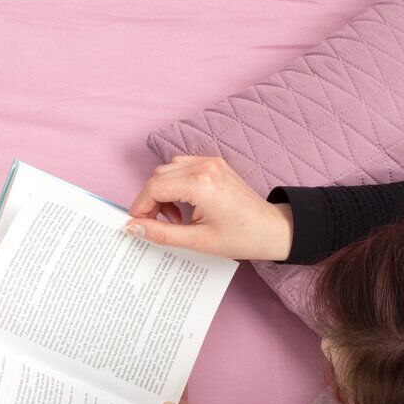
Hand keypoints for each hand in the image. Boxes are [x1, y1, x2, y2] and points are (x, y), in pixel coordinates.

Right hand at [126, 155, 293, 259]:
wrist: (271, 230)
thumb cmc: (241, 238)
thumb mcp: (197, 241)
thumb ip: (161, 233)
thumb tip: (133, 228)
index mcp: (201, 184)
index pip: (154, 187)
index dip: (140, 207)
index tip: (137, 225)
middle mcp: (204, 167)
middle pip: (158, 176)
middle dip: (151, 201)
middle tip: (158, 225)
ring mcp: (210, 162)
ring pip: (168, 169)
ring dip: (163, 192)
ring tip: (175, 218)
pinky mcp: (214, 164)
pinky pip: (182, 167)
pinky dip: (175, 184)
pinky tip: (184, 204)